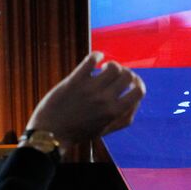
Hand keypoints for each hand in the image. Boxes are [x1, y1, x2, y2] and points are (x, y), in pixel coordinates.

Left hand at [26, 52, 145, 143]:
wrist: (50, 134)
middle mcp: (105, 100)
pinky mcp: (75, 81)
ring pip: (113, 66)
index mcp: (114, 113)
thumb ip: (123, 119)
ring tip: (103, 69)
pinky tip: (96, 58)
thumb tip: (136, 102)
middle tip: (115, 75)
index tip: (130, 82)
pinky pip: (91, 59)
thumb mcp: (104, 130)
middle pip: (128, 75)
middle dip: (125, 72)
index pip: (139, 91)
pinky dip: (97, 55)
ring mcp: (90, 89)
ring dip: (111, 64)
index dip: (138, 83)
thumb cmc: (78, 133)